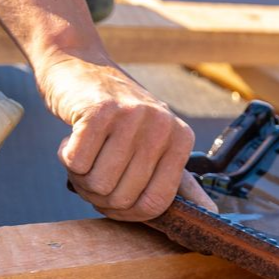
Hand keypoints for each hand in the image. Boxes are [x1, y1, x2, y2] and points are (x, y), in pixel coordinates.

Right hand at [35, 52, 206, 220]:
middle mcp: (163, 125)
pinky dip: (66, 158)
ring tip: (84, 155)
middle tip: (92, 171)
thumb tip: (212, 213)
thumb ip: (179, 180)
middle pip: (123, 198)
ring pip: (98, 184)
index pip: (156, 204)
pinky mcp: (98, 110)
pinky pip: (76, 163)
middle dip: (98, 196)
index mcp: (182, 139)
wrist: (80, 65)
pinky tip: (72, 139)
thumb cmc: (118, 115)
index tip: (112, 200)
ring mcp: (132, 115)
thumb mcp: (156, 143)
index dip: (127, 213)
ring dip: (81, 178)